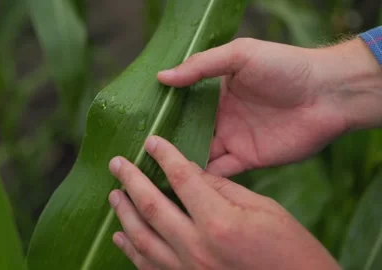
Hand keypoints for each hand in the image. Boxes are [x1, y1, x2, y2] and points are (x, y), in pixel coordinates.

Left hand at [108, 136, 339, 269]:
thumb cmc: (289, 249)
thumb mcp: (262, 209)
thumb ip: (222, 189)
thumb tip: (190, 170)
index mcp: (219, 222)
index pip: (182, 178)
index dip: (165, 155)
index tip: (152, 141)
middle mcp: (196, 247)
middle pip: (151, 206)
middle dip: (130, 180)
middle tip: (116, 163)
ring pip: (142, 237)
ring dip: (124, 212)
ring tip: (114, 194)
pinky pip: (147, 265)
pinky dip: (131, 249)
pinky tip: (121, 235)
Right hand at [157, 37, 381, 176]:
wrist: (327, 93)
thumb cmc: (284, 66)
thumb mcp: (240, 55)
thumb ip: (200, 66)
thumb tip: (162, 77)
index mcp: (217, 93)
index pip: (183, 105)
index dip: (164, 114)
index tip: (139, 122)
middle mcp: (221, 118)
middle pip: (187, 133)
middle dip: (167, 143)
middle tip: (138, 153)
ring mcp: (233, 140)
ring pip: (199, 155)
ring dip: (180, 163)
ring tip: (152, 172)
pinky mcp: (248, 159)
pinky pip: (220, 172)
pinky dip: (203, 179)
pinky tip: (181, 183)